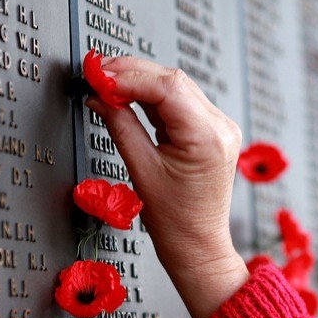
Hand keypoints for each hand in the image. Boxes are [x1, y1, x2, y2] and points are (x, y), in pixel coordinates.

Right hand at [85, 56, 248, 317]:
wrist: (198, 244)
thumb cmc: (175, 219)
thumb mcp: (141, 169)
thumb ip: (120, 125)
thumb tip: (100, 97)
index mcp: (208, 136)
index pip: (167, 87)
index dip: (129, 75)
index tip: (99, 76)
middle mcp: (220, 126)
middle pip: (172, 81)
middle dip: (132, 72)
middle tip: (97, 72)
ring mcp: (220, 126)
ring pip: (176, 86)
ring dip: (141, 80)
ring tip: (107, 82)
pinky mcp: (212, 130)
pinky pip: (181, 101)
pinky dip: (153, 95)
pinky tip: (129, 94)